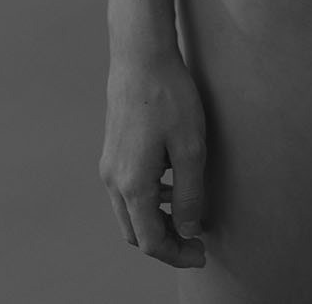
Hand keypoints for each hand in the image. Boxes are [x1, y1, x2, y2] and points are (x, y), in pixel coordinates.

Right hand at [101, 47, 207, 268]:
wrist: (140, 55)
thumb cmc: (169, 97)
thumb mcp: (190, 147)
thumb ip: (189, 195)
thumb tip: (188, 231)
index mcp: (132, 185)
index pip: (151, 241)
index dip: (177, 254)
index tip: (201, 254)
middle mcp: (114, 180)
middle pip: (135, 232)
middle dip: (165, 243)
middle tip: (194, 241)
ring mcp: (110, 164)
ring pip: (129, 213)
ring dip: (156, 222)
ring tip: (188, 215)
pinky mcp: (113, 150)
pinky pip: (127, 191)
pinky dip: (148, 201)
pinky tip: (172, 185)